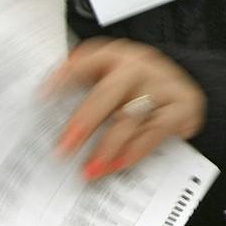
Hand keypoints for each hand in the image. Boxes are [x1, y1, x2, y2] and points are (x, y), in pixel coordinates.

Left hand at [45, 38, 205, 179]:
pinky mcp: (183, 105)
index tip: (42, 98)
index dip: (63, 78)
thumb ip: (84, 94)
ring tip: (90, 170)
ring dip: (107, 146)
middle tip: (64, 149)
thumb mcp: (111, 81)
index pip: (86, 61)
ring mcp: (163, 83)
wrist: (183, 89)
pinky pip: (155, 131)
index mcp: (115, 55)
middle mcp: (139, 65)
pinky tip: (118, 165)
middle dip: (84, 122)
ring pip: (130, 116)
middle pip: (108, 92)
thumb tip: (49, 123)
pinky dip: (135, 150)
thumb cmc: (137, 89)